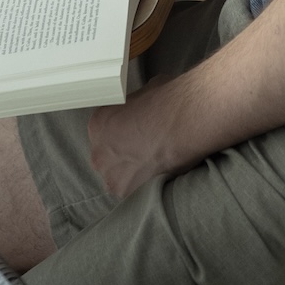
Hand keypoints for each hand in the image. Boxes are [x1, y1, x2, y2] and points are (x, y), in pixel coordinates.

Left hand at [89, 76, 194, 196]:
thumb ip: (135, 106)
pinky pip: (133, 191)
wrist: (185, 122)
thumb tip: (142, 107)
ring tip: (155, 163)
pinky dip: (145, 185)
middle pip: (107, 156)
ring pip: (118, 177)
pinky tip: (160, 173)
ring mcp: (111, 175)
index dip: (121, 132)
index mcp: (98, 124)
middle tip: (146, 148)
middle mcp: (99, 152)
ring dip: (133, 172)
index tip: (135, 133)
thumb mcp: (146, 92)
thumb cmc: (169, 102)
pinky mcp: (128, 192)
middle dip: (124, 154)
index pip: (104, 131)